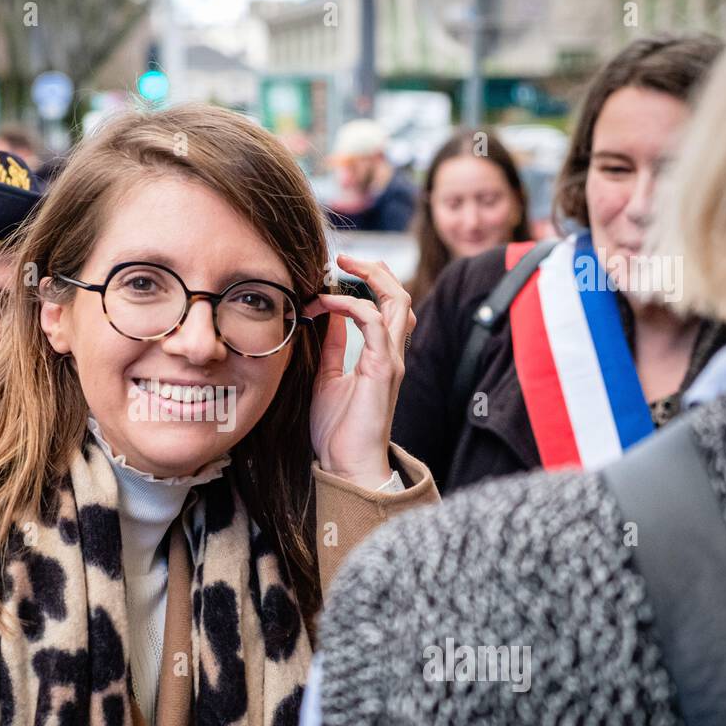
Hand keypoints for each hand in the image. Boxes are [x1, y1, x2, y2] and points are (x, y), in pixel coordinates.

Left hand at [305, 253, 415, 488]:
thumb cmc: (338, 431)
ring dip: (370, 278)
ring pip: (396, 303)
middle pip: (399, 297)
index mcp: (381, 356)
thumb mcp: (327, 379)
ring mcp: (391, 360)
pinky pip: (374, 323)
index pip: (386, 308)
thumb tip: (325, 318)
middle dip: (375, 271)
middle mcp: (392, 354)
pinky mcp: (384, 369)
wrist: (347, 466)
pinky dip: (352, 306)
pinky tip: (328, 304)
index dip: (365, 286)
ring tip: (341, 267)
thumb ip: (332, 348)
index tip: (330, 280)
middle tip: (344, 259)